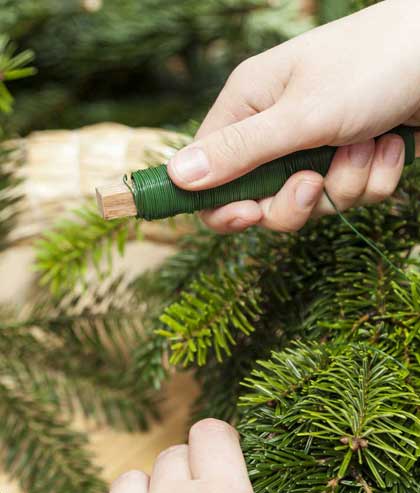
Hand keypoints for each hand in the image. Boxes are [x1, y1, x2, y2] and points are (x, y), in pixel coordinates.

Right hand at [168, 0, 419, 232]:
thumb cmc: (371, 68)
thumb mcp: (299, 115)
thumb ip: (239, 152)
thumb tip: (177, 177)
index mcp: (248, 109)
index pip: (209, 175)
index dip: (222, 206)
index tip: (248, 216)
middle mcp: (275, 132)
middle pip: (261, 203)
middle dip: (296, 202)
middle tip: (316, 181)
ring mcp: (313, 148)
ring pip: (312, 205)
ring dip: (347, 182)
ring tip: (368, 140)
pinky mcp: (348, 160)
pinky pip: (351, 196)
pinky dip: (374, 177)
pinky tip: (389, 143)